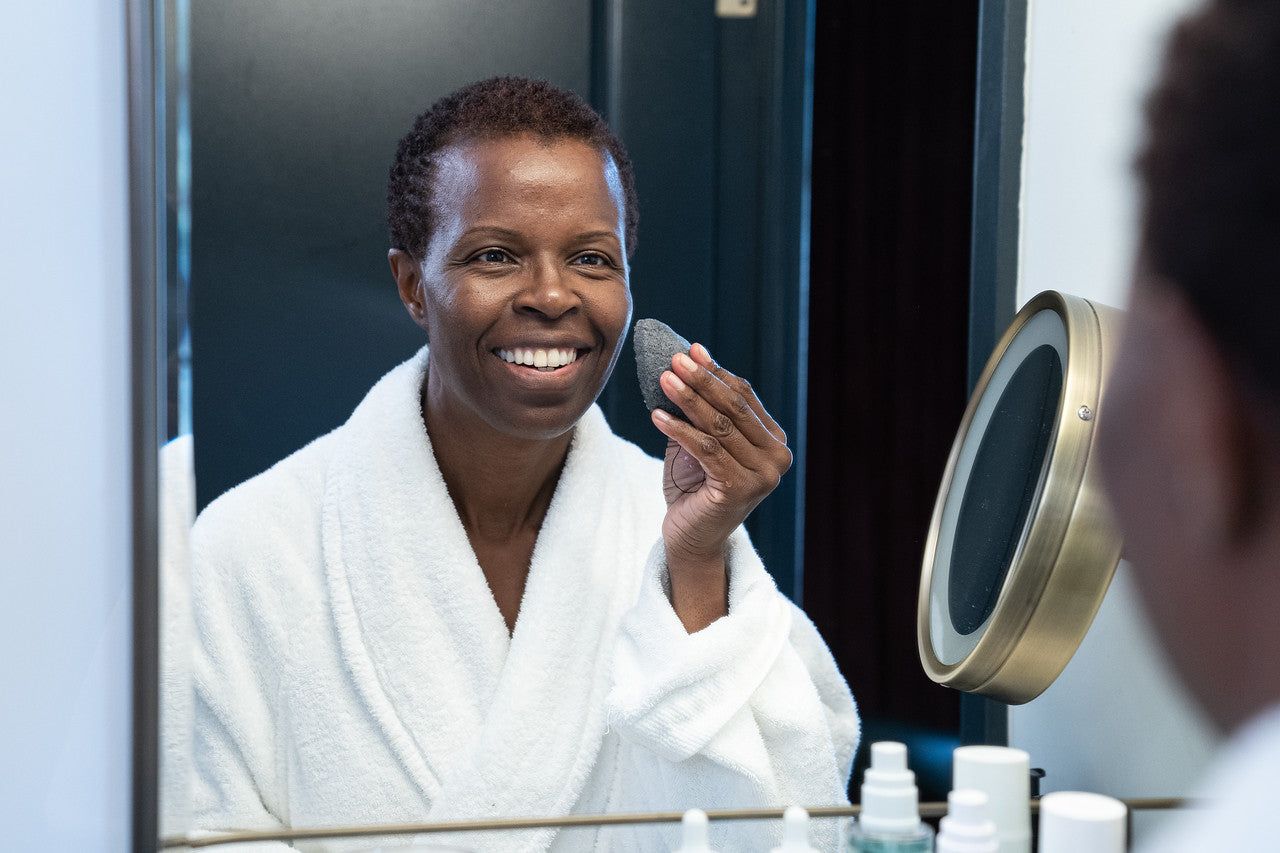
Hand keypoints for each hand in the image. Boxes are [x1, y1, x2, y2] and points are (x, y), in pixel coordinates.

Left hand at [651, 343, 791, 630]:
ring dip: (688, 400)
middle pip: (734, 408)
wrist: (690, 539)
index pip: (745, 397)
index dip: (717, 373)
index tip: (691, 350)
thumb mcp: (701, 441)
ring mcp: (762, 477)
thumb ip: (703, 406)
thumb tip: (693, 353)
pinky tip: (657, 415)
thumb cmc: (694, 488)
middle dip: (702, 381)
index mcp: (774, 443)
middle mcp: (777, 459)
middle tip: (674, 359)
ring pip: (720, 426)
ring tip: (664, 379)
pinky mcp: (739, 490)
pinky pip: (706, 450)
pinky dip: (679, 430)